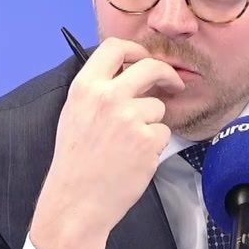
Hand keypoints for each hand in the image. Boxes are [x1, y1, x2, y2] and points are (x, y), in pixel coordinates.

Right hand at [29, 38, 184, 248]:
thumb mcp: (75, 114)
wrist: (76, 201)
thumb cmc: (76, 162)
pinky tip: (135, 158)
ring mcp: (130, 118)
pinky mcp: (147, 140)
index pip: (115, 47)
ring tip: (128, 145)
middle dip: (166, 74)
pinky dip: (154, 145)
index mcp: (85, 87)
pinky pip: (163, 133)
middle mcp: (108, 97)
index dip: (136, 49)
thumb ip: (99, 90)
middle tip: (173, 84)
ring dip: (151, 123)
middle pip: (150, 67)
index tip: (146, 58)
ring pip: (158, 107)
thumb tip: (128, 72)